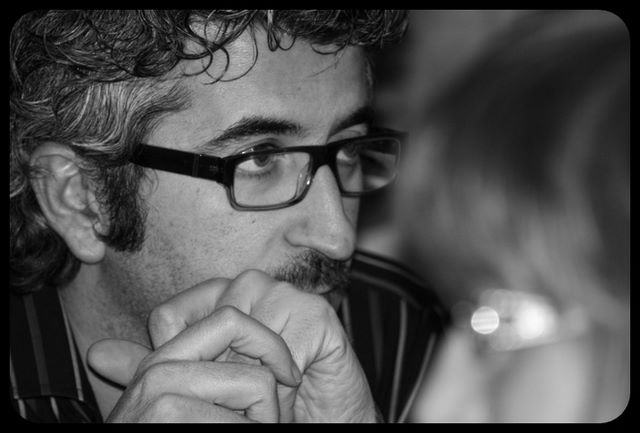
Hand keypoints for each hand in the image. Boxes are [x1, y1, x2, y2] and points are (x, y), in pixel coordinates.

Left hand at [89, 270, 376, 421]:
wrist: (318, 419)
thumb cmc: (260, 401)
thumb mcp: (197, 385)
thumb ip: (153, 367)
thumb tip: (98, 353)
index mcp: (220, 295)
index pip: (172, 315)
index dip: (177, 359)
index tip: (198, 388)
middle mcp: (251, 287)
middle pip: (210, 325)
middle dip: (218, 372)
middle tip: (230, 397)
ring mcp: (286, 296)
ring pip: (247, 335)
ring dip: (251, 377)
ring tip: (263, 394)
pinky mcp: (318, 314)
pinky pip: (286, 345)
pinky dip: (282, 377)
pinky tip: (290, 388)